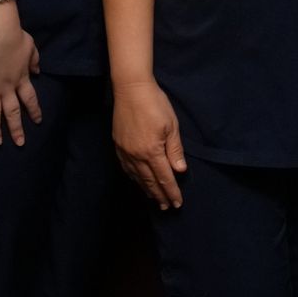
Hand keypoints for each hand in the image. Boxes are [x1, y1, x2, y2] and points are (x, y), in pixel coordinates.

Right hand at [0, 7, 42, 145]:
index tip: (38, 122)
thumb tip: (37, 72)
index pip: (30, 100)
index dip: (34, 111)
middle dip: (16, 129)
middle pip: (13, 113)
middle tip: (20, 143)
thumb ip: (34, 61)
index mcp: (21, 79)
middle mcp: (7, 88)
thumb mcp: (30, 47)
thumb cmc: (15, 37)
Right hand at [113, 78, 186, 209]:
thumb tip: (180, 171)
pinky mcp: (118, 145)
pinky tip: (138, 181)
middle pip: (149, 181)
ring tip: (154, 199)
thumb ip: (174, 150)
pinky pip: (126, 168)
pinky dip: (134, 178)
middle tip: (166, 207)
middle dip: (159, 195)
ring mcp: (125, 151)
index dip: (171, 192)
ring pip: (137, 177)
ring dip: (146, 190)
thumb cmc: (155, 104)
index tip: (177, 203)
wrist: (131, 89)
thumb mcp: (171, 125)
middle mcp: (137, 155)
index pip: (164, 178)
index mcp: (152, 151)